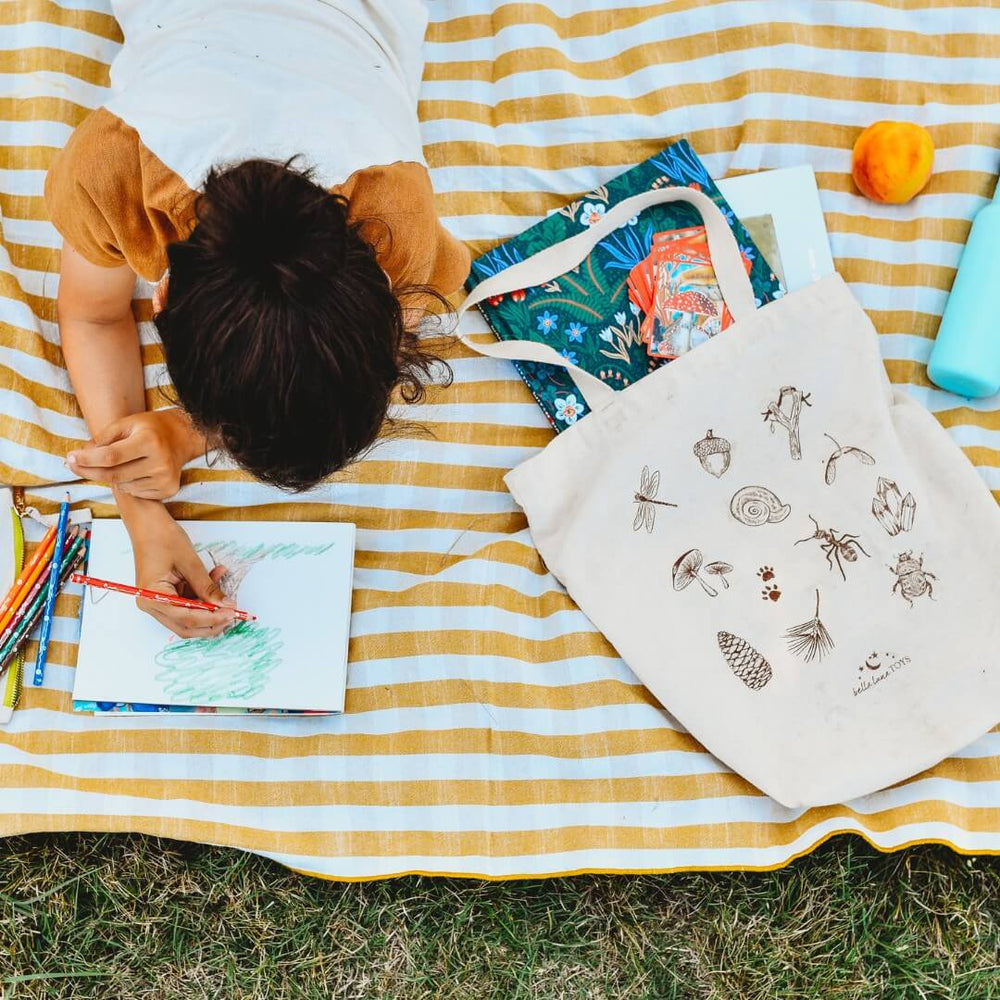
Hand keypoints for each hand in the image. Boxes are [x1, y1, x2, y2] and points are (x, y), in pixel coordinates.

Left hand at [66, 409, 205, 499]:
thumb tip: (80, 457)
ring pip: (123, 486)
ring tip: (118, 464)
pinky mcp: (169, 490)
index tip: (70, 459)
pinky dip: (127, 484)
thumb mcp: (127, 424)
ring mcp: (165, 478)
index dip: (88, 460)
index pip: (112, 456)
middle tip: (74, 465)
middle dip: (90, 471)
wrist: (182, 438)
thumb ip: (103, 438)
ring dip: (112, 477)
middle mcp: (160, 462)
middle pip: (114, 475)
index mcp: (149, 441)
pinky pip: (136, 492)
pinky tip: (134, 471)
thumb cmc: (150, 429)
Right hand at [123, 498, 235, 637]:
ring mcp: (156, 600)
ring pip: (187, 616)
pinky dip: (202, 595)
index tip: (231, 614)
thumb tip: (226, 605)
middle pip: (185, 625)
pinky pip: (186, 602)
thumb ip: (207, 587)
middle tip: (232, 613)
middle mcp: (151, 604)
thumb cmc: (162, 537)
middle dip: (211, 622)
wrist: (147, 521)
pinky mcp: (163, 594)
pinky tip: (215, 578)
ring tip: (225, 590)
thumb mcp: (190, 563)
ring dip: (208, 606)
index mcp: (152, 597)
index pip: (186, 618)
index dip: (211, 619)